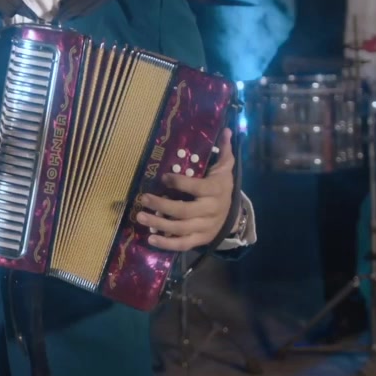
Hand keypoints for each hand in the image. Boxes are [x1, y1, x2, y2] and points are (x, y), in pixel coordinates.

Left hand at [136, 128, 235, 251]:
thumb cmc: (222, 187)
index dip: (178, 183)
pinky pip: (183, 244)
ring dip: (158, 224)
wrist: (235, 215)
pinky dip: (167, 244)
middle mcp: (210, 210)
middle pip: (184, 211)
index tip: (163, 177)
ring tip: (140, 216)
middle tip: (143, 198)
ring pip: (180, 228)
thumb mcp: (225, 168)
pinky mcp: (201, 239)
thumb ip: (224, 150)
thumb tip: (225, 130)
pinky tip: (151, 239)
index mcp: (216, 191)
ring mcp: (205, 227)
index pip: (196, 188)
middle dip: (161, 205)